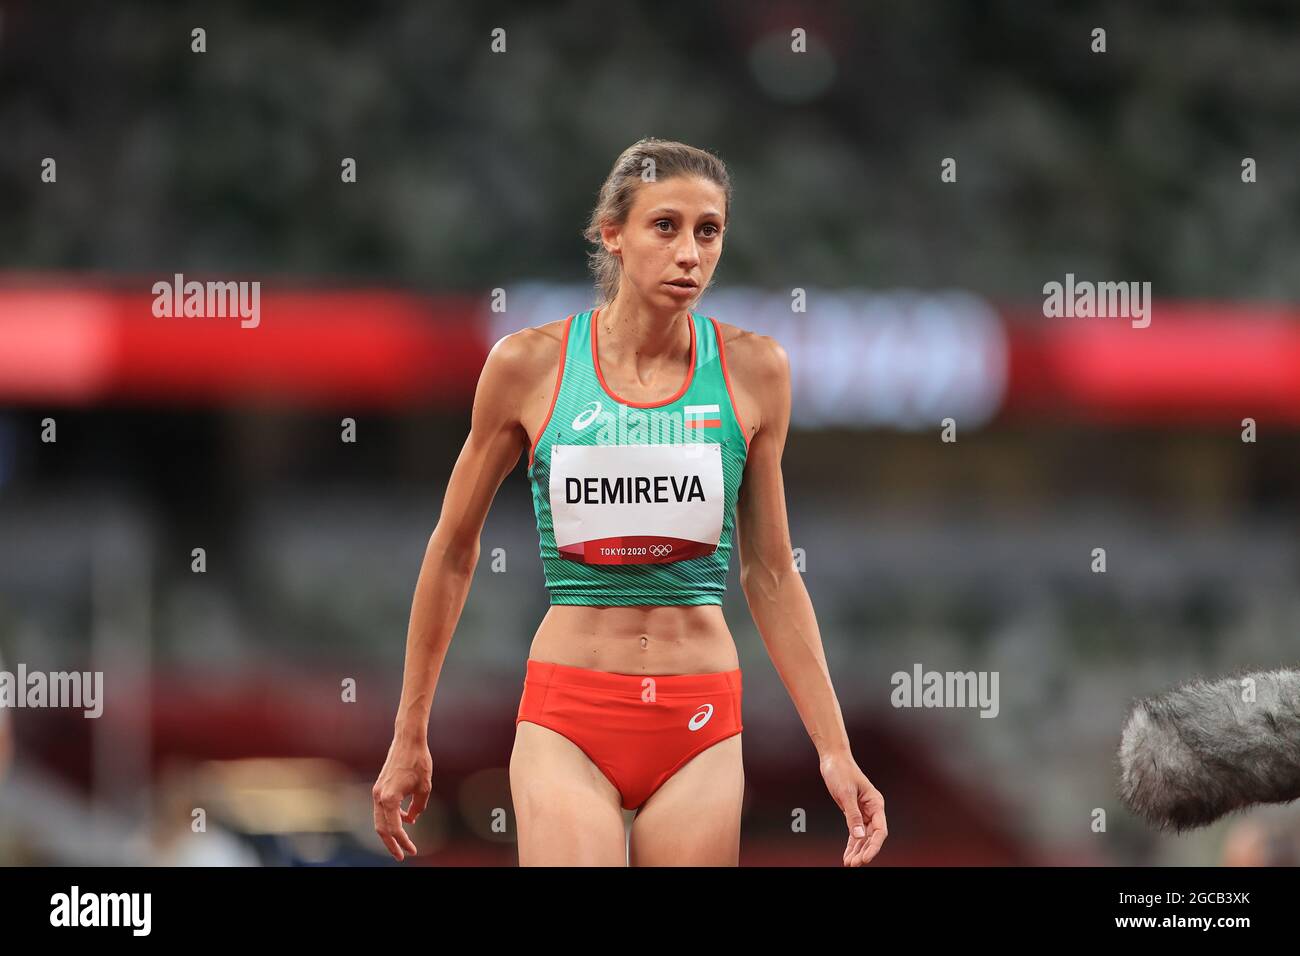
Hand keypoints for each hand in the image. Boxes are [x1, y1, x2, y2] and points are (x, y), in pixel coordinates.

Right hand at [372, 733, 432, 860]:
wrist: (407, 740)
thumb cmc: (418, 761)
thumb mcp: (424, 788)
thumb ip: (417, 808)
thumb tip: (412, 820)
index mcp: (390, 799)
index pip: (395, 829)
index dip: (404, 843)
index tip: (412, 851)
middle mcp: (379, 797)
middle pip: (382, 829)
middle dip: (391, 845)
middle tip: (401, 856)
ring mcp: (377, 792)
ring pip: (379, 820)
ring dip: (389, 833)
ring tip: (401, 843)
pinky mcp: (379, 787)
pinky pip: (382, 809)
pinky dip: (391, 818)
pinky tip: (405, 819)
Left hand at [820, 751, 886, 865]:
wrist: (833, 759)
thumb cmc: (841, 771)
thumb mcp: (846, 793)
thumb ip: (852, 815)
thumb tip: (859, 836)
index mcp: (876, 803)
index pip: (880, 830)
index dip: (873, 846)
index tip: (865, 858)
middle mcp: (872, 809)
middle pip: (872, 836)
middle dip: (863, 851)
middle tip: (853, 864)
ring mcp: (863, 812)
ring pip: (862, 836)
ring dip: (856, 850)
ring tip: (849, 863)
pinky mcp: (852, 812)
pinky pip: (854, 831)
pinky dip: (851, 843)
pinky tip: (847, 854)